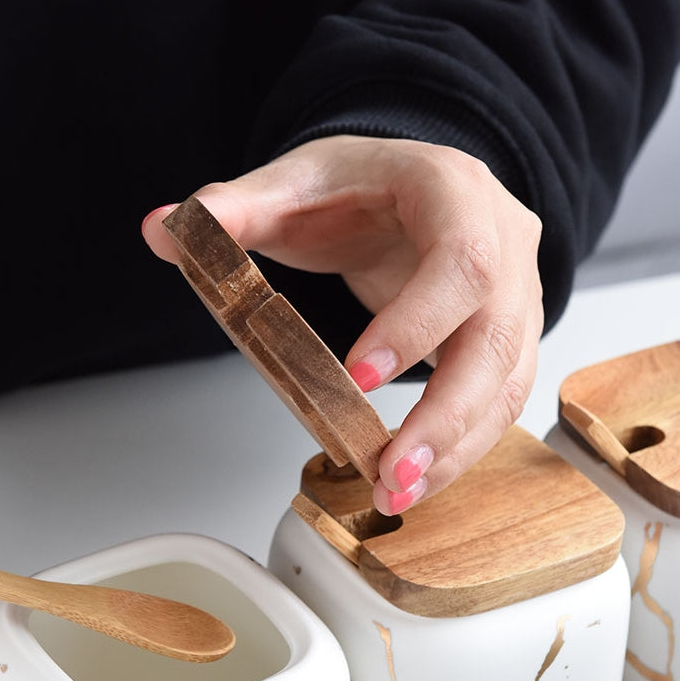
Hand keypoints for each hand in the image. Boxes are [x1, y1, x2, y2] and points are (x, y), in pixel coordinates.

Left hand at [142, 135, 542, 511]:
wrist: (402, 191)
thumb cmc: (357, 188)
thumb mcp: (292, 185)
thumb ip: (232, 208)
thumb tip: (163, 228)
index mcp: (454, 190)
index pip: (459, 261)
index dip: (415, 325)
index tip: (357, 378)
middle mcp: (504, 243)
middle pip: (499, 338)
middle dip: (446, 416)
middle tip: (391, 474)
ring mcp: (516, 295)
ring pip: (507, 382)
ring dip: (455, 449)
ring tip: (395, 495)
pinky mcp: (508, 341)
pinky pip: (499, 402)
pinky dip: (458, 449)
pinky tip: (412, 481)